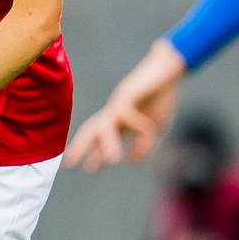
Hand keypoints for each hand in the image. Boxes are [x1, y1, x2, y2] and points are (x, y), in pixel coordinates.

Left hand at [64, 38, 186, 172]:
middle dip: (80, 147)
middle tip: (69, 164)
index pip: (103, 140)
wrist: (168, 69)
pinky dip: (139, 126)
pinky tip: (149, 129)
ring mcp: (118, 102)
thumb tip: (132, 163)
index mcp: (121, 121)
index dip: (95, 155)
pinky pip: (127, 114)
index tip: (89, 170)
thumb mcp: (155, 127)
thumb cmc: (162, 96)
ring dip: (106, 144)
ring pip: (104, 125)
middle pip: (92, 130)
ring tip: (112, 161)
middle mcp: (114, 112)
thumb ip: (143, 144)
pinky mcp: (126, 93)